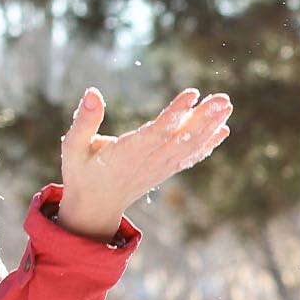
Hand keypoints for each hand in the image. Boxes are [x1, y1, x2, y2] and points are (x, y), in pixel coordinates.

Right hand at [57, 85, 231, 239]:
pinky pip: (189, 157)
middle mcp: (149, 161)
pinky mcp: (164, 170)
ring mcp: (160, 167)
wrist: (96, 206)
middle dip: (204, 118)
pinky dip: (207, 145)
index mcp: (128, 152)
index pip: (158, 131)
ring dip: (210, 126)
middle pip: (181, 137)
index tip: (193, 94)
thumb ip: (83, 121)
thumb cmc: (82, 173)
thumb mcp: (73, 147)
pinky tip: (222, 131)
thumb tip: (93, 92)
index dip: (176, 113)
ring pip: (189, 146)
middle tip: (223, 99)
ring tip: (226, 105)